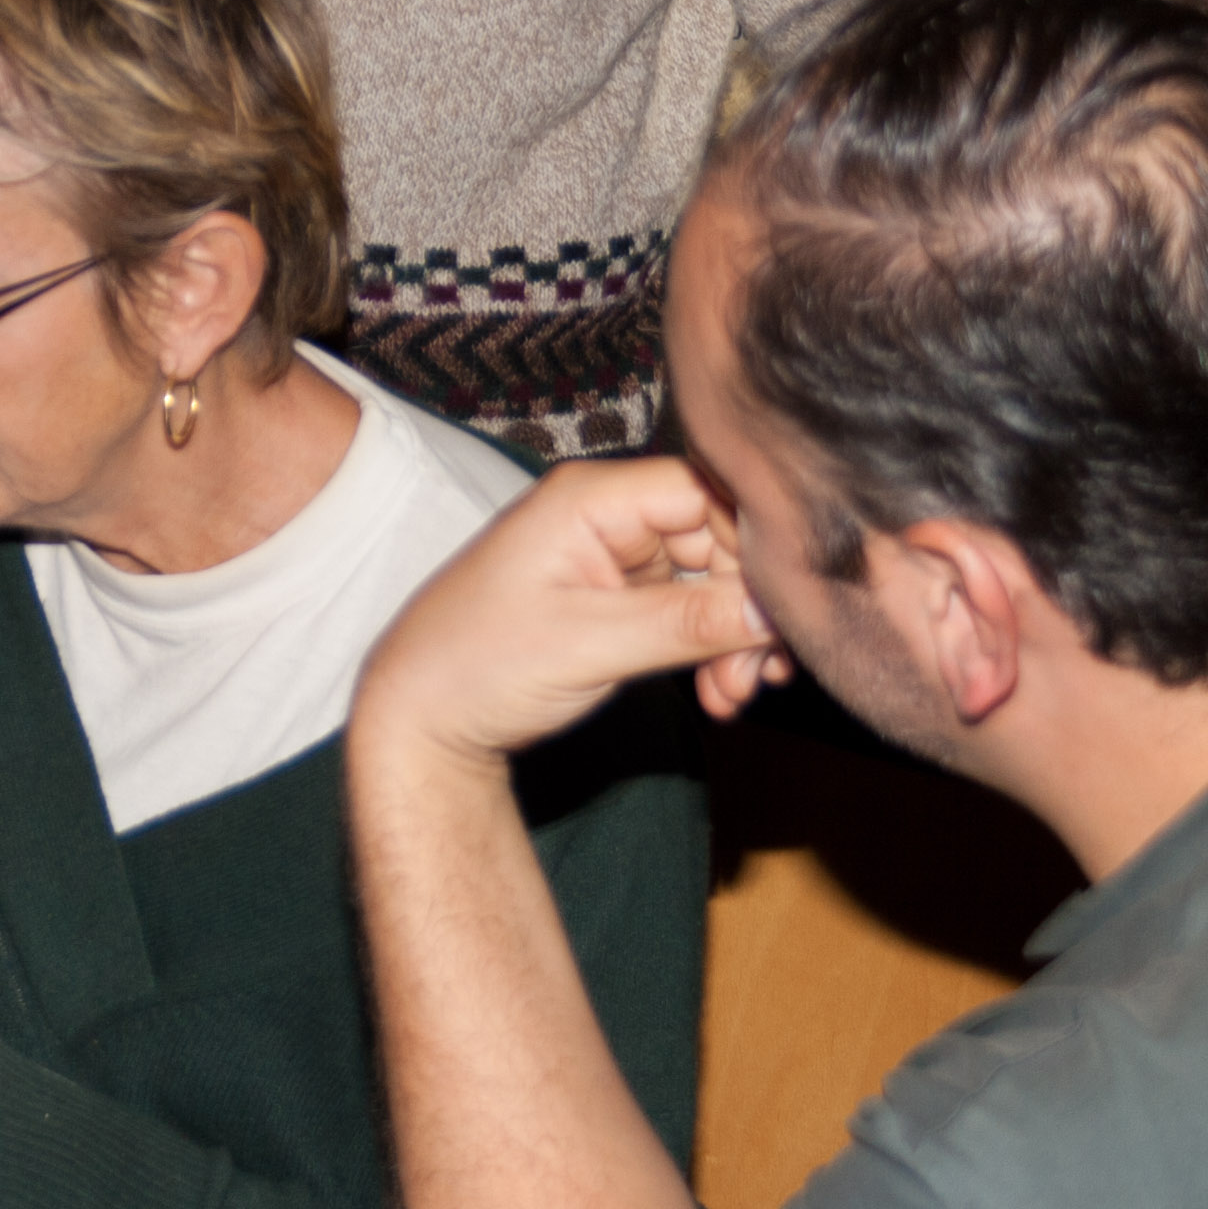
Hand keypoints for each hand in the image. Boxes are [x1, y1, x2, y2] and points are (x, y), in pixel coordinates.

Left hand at [355, 458, 784, 774]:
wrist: (421, 720)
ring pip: (713, 581)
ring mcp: (615, 559)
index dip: (754, 540)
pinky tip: (720, 695)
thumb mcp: (589, 645)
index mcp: (589, 497)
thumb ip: (688, 622)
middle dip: (750, 606)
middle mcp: (607, 516)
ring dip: (738, 638)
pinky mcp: (620, 600)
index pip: (704, 488)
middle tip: (765, 672)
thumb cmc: (477, 666)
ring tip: (737, 694)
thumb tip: (776, 611)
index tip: (786, 602)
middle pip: (718, 537)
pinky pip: (691, 612)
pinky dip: (713, 651)